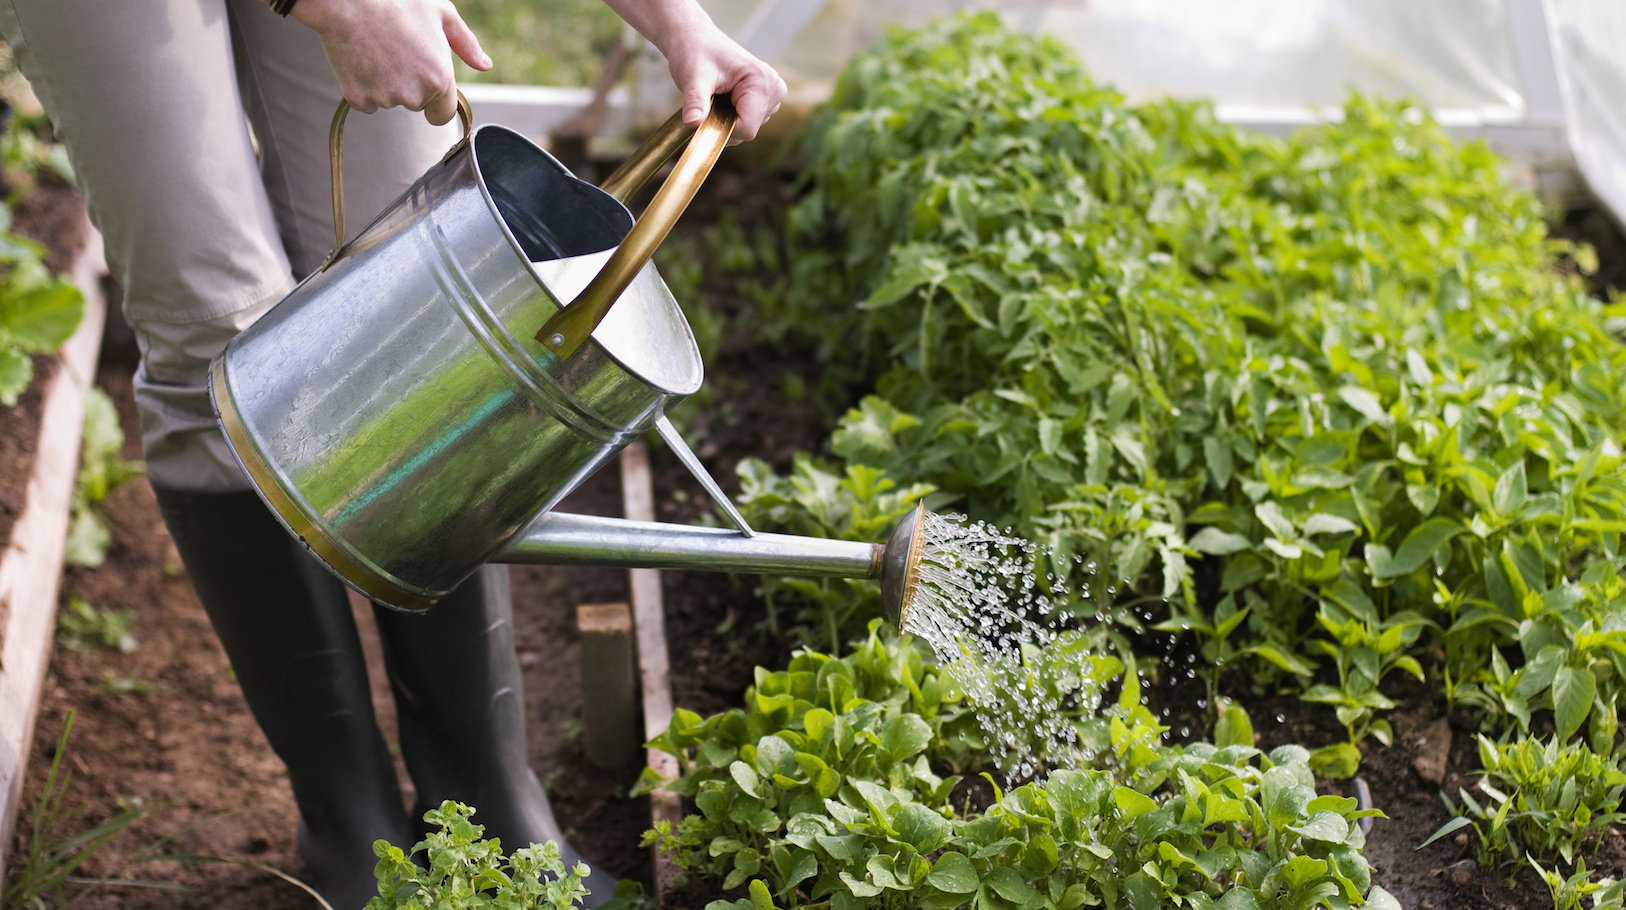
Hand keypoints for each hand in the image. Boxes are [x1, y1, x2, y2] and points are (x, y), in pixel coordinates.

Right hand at [291, 0, 491, 125]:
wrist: (348, 0)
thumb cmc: (398, 0)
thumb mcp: (441, 14)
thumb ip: (466, 44)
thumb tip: (485, 65)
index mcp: (440, 80)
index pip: (443, 115)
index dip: (436, 103)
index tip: (427, 88)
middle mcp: (415, 96)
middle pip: (416, 104)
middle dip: (410, 86)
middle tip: (398, 51)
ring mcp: (385, 99)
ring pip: (389, 101)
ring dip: (385, 84)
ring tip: (379, 49)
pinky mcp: (358, 98)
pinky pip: (365, 100)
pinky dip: (362, 85)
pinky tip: (361, 58)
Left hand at [662, 26, 785, 142]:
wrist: (696, 39)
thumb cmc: (695, 52)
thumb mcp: (693, 76)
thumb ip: (696, 101)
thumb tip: (692, 123)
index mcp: (762, 82)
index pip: (747, 128)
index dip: (722, 128)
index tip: (703, 113)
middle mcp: (774, 90)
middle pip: (748, 129)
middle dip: (724, 122)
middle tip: (709, 98)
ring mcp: (771, 96)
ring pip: (747, 128)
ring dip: (726, 119)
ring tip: (716, 95)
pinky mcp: (765, 101)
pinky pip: (746, 123)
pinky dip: (730, 117)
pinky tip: (722, 98)